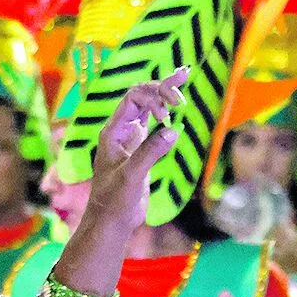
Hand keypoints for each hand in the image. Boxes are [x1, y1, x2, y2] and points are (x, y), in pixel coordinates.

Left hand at [53, 70, 183, 296]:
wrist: (111, 222)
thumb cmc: (114, 201)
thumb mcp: (132, 176)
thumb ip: (150, 152)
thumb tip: (172, 130)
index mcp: (112, 132)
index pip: (133, 99)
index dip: (154, 94)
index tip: (173, 108)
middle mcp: (120, 132)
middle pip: (141, 97)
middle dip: (162, 86)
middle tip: (185, 74)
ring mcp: (130, 141)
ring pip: (148, 109)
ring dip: (164, 94)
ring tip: (183, 76)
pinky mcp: (140, 152)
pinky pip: (153, 126)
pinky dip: (165, 114)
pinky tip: (175, 108)